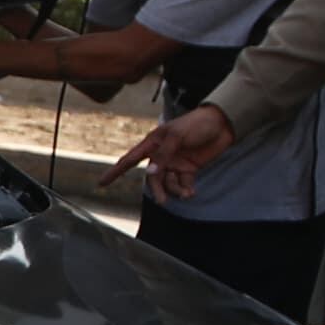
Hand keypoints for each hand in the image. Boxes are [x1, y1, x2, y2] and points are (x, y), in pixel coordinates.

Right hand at [112, 105, 233, 200]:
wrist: (222, 124)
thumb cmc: (196, 124)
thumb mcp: (177, 136)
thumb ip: (163, 155)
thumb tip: (150, 173)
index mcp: (153, 143)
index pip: (130, 159)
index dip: (115, 172)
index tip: (102, 183)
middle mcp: (161, 155)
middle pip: (152, 178)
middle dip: (157, 190)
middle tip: (164, 200)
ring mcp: (175, 163)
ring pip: (167, 183)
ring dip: (175, 190)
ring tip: (186, 193)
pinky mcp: (189, 169)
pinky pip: (182, 184)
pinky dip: (185, 189)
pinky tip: (192, 192)